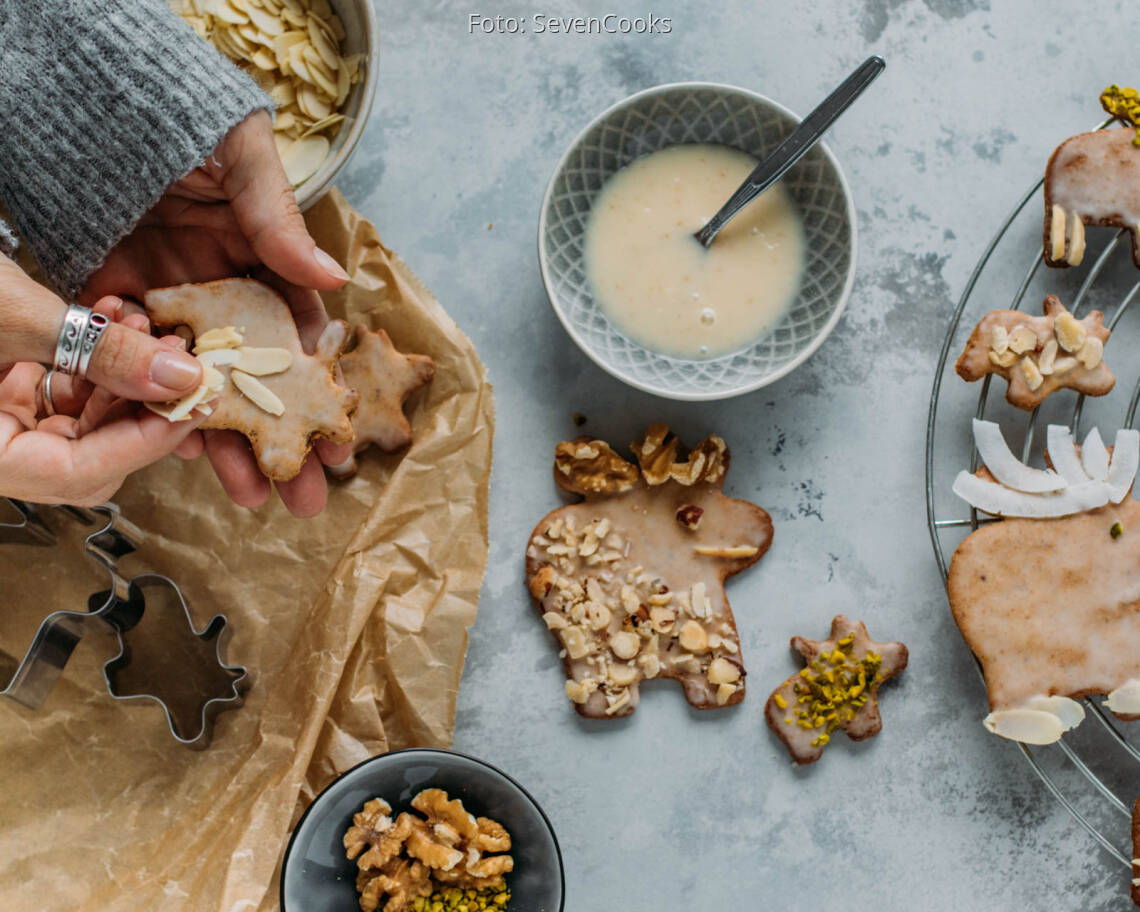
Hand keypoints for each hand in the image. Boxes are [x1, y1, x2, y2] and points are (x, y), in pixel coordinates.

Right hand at [0, 261, 207, 505]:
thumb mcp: (12, 314)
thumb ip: (101, 352)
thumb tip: (180, 379)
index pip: (76, 474)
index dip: (144, 441)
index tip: (193, 404)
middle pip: (85, 458)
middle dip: (138, 407)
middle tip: (179, 364)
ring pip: (78, 425)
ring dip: (121, 378)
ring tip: (143, 327)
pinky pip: (57, 395)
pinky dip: (92, 364)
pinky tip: (113, 321)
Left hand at [81, 110, 352, 517]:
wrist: (90, 105)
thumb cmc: (182, 120)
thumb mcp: (241, 160)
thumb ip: (278, 220)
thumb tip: (332, 274)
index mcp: (261, 263)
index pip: (299, 339)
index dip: (320, 392)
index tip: (338, 439)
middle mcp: (220, 296)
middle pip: (257, 381)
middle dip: (282, 439)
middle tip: (307, 496)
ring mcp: (168, 308)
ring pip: (201, 390)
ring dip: (226, 444)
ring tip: (249, 495)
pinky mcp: (114, 310)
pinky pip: (136, 371)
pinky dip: (156, 410)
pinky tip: (180, 452)